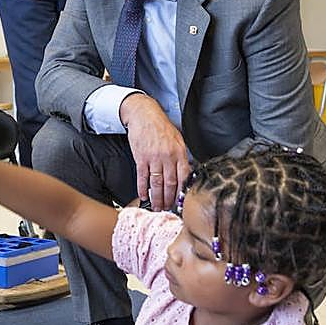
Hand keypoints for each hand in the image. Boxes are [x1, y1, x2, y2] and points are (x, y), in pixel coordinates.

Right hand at [120, 93, 190, 211]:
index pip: (183, 178)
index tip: (180, 203)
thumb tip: (184, 174)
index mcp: (179, 153)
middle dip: (169, 200)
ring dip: (156, 198)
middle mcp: (168, 157)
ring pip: (156, 183)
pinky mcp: (141, 158)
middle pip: (170, 184)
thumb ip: (181, 157)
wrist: (144, 115)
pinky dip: (142, 188)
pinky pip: (142, 177)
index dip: (181, 193)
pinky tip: (143, 196)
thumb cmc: (161, 127)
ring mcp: (153, 158)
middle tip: (167, 209)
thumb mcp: (178, 139)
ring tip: (156, 207)